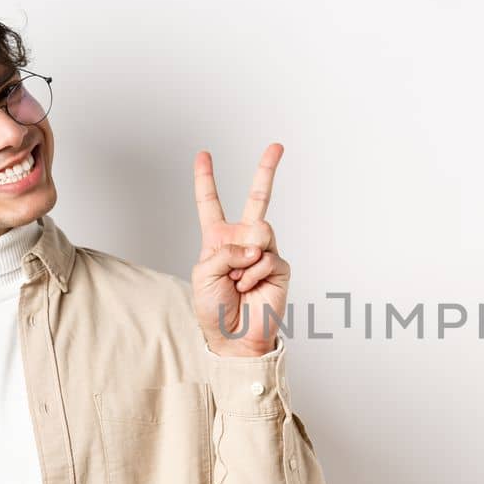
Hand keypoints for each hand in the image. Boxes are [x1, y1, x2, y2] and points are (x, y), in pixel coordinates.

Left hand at [191, 143, 290, 357]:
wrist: (235, 337)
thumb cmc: (214, 308)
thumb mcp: (203, 273)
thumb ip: (223, 250)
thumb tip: (254, 245)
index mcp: (218, 239)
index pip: (211, 203)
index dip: (205, 178)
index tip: (204, 154)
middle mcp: (243, 240)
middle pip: (258, 198)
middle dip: (267, 170)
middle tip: (277, 146)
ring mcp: (263, 251)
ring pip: (260, 230)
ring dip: (244, 257)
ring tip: (239, 280)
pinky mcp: (279, 266)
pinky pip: (266, 256)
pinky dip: (253, 274)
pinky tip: (249, 288)